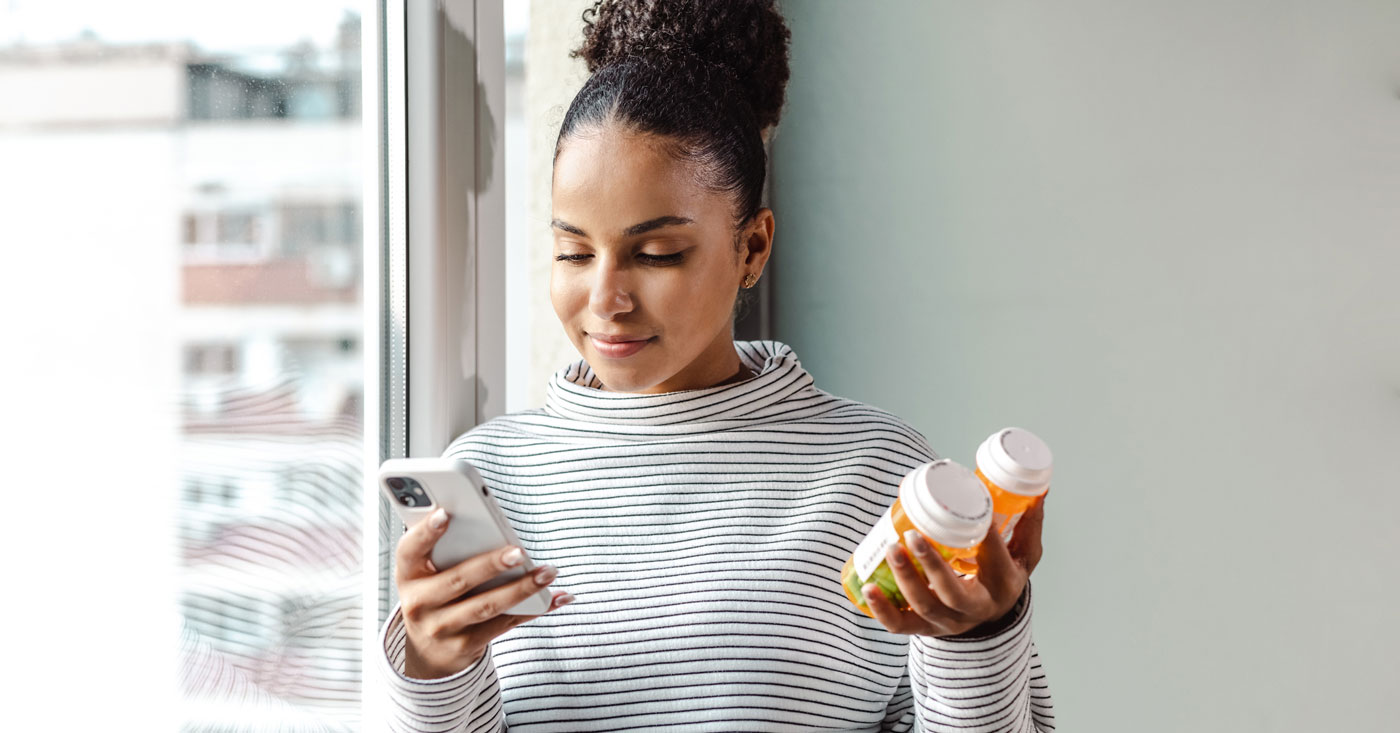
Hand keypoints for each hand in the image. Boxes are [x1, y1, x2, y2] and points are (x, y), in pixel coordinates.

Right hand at [395, 508, 573, 678]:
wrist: (425, 651)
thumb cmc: (434, 593)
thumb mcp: (425, 572)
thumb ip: (444, 547)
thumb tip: (487, 520)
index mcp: (408, 575)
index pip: (410, 550)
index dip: (425, 532)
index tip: (444, 514)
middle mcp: (419, 604)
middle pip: (458, 581)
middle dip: (490, 565)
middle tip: (519, 551)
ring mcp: (441, 628)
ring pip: (486, 606)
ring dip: (521, 588)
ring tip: (547, 572)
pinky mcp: (465, 646)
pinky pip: (504, 624)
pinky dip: (534, 610)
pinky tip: (557, 597)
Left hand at [863, 491, 1045, 636]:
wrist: (992, 618)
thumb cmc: (1003, 576)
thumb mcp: (1024, 554)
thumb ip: (1028, 523)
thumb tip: (1038, 489)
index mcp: (1003, 585)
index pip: (995, 559)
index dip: (985, 535)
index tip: (973, 508)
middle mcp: (977, 608)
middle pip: (954, 592)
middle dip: (931, 565)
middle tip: (912, 535)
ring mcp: (949, 622)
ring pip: (925, 607)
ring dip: (905, 580)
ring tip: (890, 548)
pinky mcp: (926, 629)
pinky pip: (901, 625)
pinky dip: (882, 610)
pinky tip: (868, 589)